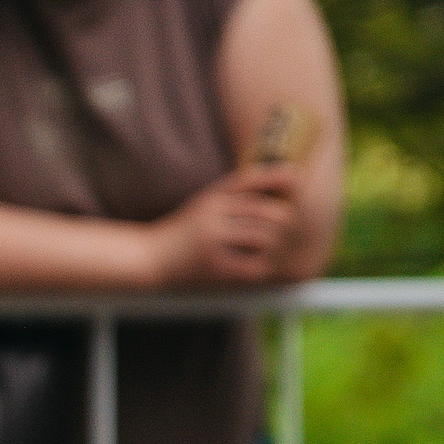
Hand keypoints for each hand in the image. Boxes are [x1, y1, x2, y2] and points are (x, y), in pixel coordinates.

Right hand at [149, 163, 301, 287]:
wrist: (148, 258)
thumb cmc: (183, 232)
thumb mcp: (206, 202)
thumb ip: (239, 189)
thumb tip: (286, 176)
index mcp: (212, 198)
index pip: (252, 182)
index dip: (278, 181)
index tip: (295, 181)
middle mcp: (213, 215)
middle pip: (265, 210)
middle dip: (281, 219)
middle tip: (284, 228)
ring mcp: (211, 240)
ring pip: (261, 237)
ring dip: (271, 244)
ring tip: (270, 249)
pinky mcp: (211, 266)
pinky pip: (249, 266)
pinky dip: (259, 267)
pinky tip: (256, 268)